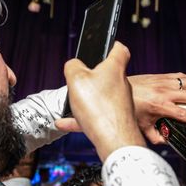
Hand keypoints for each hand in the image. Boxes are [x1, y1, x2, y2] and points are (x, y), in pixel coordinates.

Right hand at [59, 42, 144, 160]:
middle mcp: (122, 84)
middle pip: (107, 74)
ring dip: (84, 99)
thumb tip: (73, 65)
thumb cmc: (100, 108)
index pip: (119, 49)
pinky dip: (81, 117)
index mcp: (115, 68)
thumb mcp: (76, 79)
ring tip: (70, 105)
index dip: (111, 45)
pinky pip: (96, 114)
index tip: (103, 46)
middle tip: (78, 80)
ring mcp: (121, 102)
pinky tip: (64, 123)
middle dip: (91, 76)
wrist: (115, 141)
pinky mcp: (117, 118)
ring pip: (99, 96)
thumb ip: (73, 66)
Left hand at [128, 73, 185, 143]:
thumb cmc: (128, 109)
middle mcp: (164, 93)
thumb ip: (155, 137)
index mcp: (160, 106)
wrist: (117, 88)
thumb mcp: (141, 127)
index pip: (184, 114)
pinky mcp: (161, 76)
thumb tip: (167, 142)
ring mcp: (163, 82)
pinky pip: (180, 76)